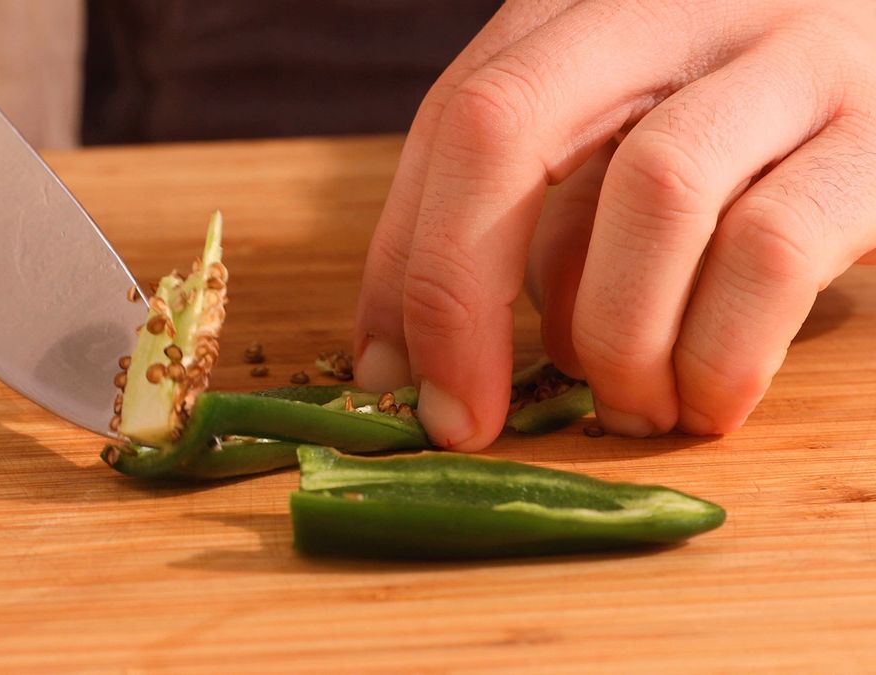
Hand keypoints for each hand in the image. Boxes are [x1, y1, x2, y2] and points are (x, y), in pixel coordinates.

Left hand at [354, 0, 875, 448]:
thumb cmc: (758, 133)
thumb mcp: (630, 142)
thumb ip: (541, 217)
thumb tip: (418, 358)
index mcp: (589, 7)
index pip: (454, 118)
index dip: (400, 259)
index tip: (388, 379)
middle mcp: (676, 5)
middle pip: (507, 126)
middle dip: (456, 295)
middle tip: (461, 419)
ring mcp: (792, 53)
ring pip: (653, 190)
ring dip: (614, 335)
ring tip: (627, 408)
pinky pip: (773, 248)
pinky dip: (719, 350)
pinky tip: (709, 400)